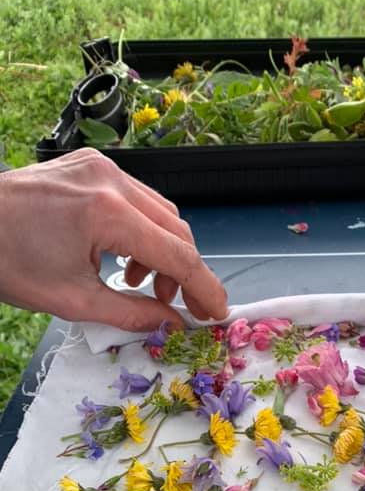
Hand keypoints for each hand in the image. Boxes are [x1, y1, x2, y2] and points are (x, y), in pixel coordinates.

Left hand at [0, 148, 227, 329]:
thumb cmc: (5, 262)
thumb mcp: (73, 301)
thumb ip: (133, 314)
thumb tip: (173, 325)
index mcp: (106, 213)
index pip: (178, 254)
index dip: (204, 288)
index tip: (217, 313)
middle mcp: (111, 180)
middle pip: (176, 229)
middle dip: (186, 273)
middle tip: (184, 309)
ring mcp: (100, 167)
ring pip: (160, 211)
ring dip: (164, 251)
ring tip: (143, 285)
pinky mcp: (90, 165)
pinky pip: (135, 198)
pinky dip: (142, 230)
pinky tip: (123, 258)